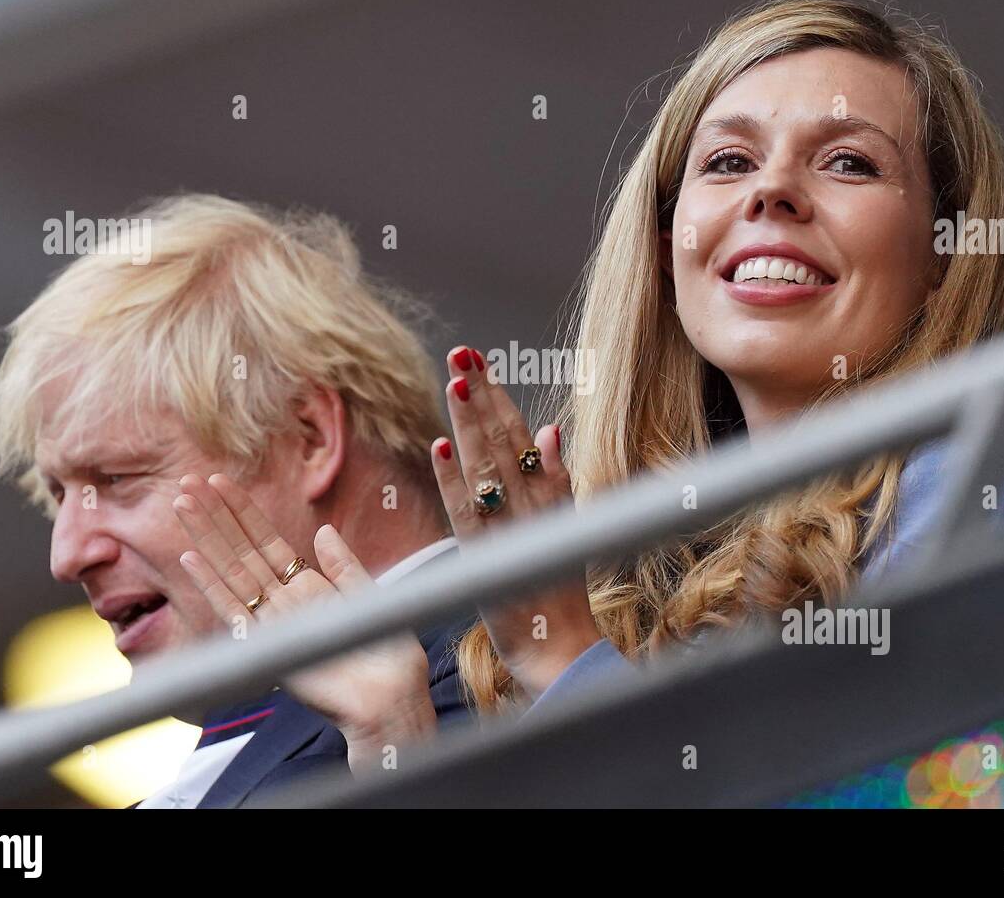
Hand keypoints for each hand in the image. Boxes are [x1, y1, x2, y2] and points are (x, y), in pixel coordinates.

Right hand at [172, 473, 434, 770]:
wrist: (388, 695)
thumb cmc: (384, 652)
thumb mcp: (367, 595)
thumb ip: (342, 565)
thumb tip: (321, 531)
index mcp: (307, 587)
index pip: (266, 540)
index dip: (242, 510)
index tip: (219, 480)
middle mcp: (282, 601)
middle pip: (240, 549)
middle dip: (214, 515)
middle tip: (186, 481)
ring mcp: (271, 621)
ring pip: (231, 570)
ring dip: (205, 538)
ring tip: (182, 504)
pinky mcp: (266, 644)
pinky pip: (233, 609)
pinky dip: (211, 584)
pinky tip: (191, 558)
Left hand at [430, 346, 602, 700]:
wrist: (563, 651)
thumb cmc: (556, 593)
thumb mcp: (560, 529)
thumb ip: (553, 481)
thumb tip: (548, 430)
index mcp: (544, 498)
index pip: (515, 436)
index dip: (495, 397)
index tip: (477, 360)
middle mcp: (528, 508)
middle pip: (501, 442)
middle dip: (481, 395)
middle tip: (462, 353)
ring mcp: (510, 532)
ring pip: (487, 469)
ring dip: (470, 424)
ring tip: (457, 381)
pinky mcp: (490, 561)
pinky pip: (468, 515)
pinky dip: (453, 482)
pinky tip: (439, 449)